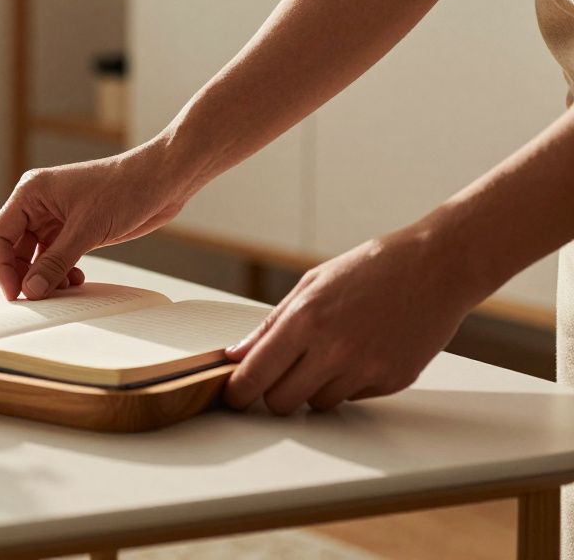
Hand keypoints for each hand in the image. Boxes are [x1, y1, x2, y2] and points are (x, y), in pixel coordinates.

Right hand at [0, 138, 199, 299]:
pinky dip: (60, 273)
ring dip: (44, 277)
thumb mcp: (87, 229)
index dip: (2, 268)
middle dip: (23, 275)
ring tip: (61, 291)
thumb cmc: (126, 188)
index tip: (16, 294)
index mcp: (31, 193)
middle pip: (14, 249)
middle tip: (37, 300)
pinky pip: (55, 257)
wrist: (163, 180)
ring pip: (35, 256)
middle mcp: (38, 205)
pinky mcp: (74, 229)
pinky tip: (75, 280)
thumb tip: (31, 291)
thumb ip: (55, 262)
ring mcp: (56, 218)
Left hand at [224, 225, 483, 414]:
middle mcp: (334, 350)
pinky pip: (353, 397)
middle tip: (280, 375)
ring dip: (314, 388)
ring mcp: (366, 369)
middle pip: (281, 402)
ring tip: (331, 352)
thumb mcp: (311, 285)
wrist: (438, 267)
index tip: (232, 396)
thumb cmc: (372, 268)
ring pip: (317, 404)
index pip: (255, 375)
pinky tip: (363, 350)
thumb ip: (271, 324)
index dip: (238, 392)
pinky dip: (349, 383)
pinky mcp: (393, 381)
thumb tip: (238, 355)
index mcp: (306, 320)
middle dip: (274, 393)